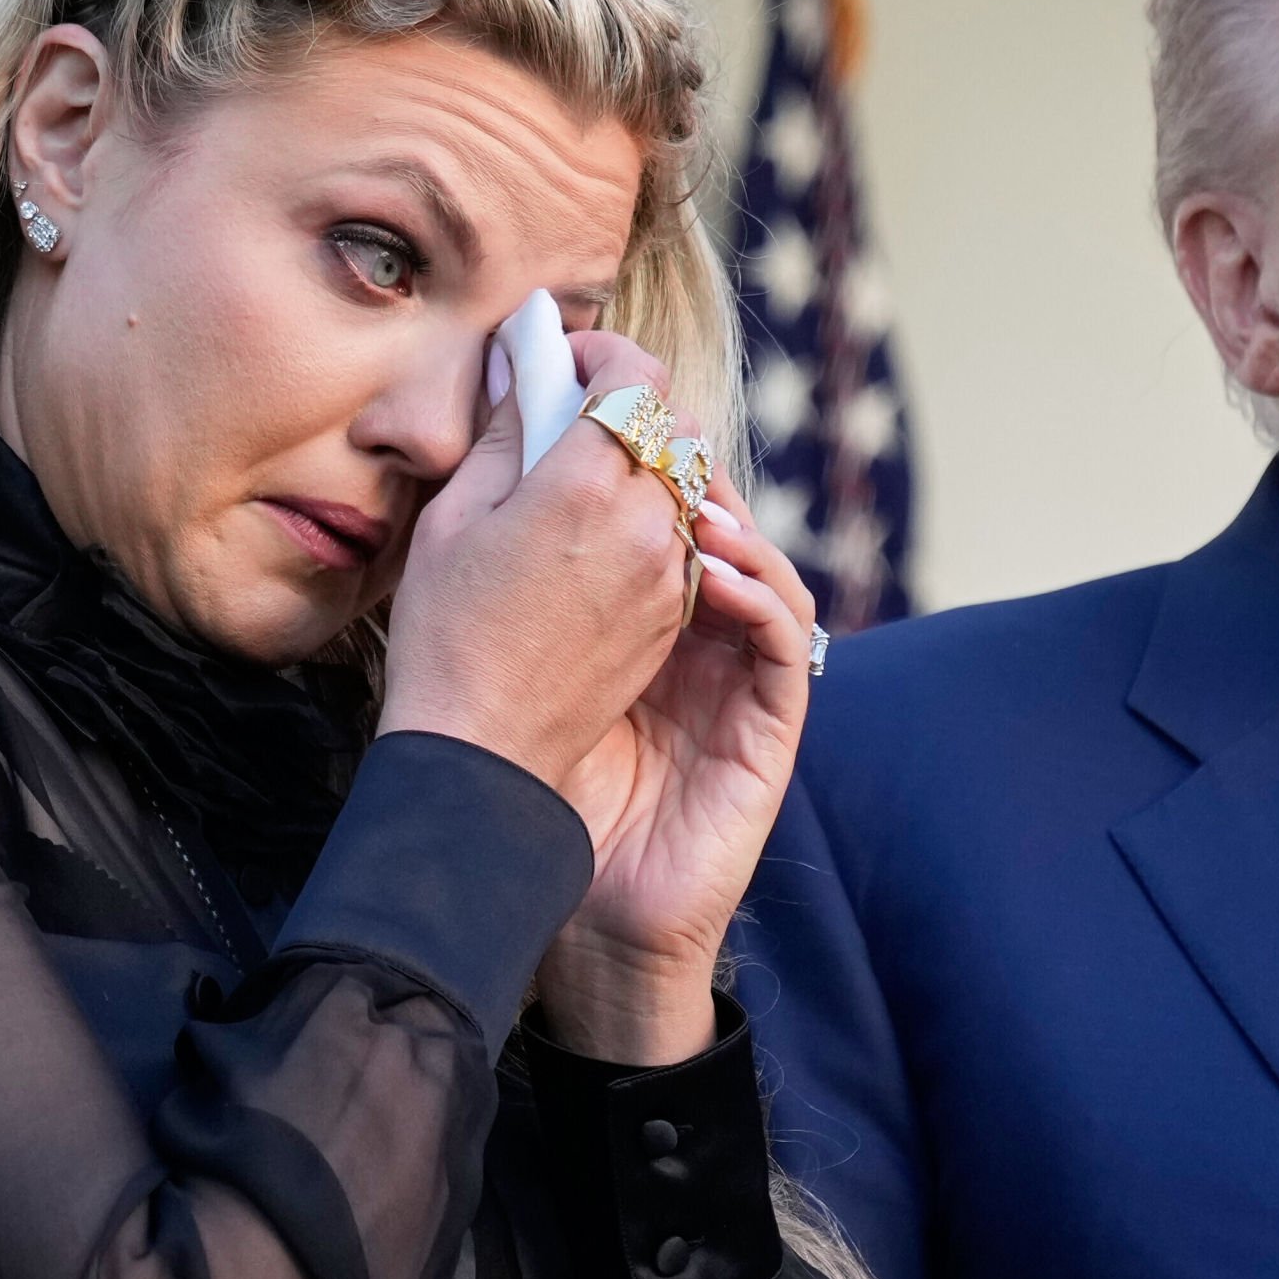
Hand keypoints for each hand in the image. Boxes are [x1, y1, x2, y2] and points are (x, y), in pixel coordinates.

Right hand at [376, 326, 698, 821]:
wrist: (484, 750)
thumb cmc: (447, 633)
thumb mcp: (455, 516)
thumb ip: (506, 428)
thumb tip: (524, 361)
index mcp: (586, 487)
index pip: (638, 375)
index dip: (604, 351)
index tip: (566, 360)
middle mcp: (645, 525)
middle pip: (676, 423)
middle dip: (632, 404)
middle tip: (574, 414)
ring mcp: (669, 574)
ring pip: (688, 481)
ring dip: (648, 463)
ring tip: (585, 480)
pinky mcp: (674, 614)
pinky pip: (683, 537)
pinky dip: (654, 518)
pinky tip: (599, 538)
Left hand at [528, 355, 818, 1067]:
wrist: (539, 891)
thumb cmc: (515, 769)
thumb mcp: (495, 623)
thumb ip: (510, 526)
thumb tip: (503, 413)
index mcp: (629, 603)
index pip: (654, 498)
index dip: (641, 439)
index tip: (597, 387)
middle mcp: (689, 630)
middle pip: (715, 518)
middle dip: (687, 466)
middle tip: (650, 433)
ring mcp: (731, 676)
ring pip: (760, 569)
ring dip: (733, 521)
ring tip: (689, 498)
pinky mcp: (763, 725)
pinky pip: (783, 643)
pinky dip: (759, 595)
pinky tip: (715, 571)